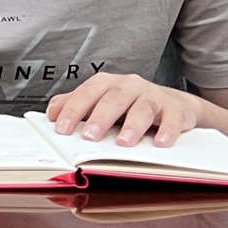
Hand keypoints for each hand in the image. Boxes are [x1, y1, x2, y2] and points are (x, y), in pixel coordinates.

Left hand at [47, 73, 204, 147]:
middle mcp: (130, 85)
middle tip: (90, 137)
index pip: (86, 94)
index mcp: (107, 83)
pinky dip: (167, 130)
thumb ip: (75, 104)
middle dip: (100, 118)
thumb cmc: (128, 104)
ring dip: (132, 126)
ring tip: (122, 143)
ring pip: (142, 108)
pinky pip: (173, 118)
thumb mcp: (100, 102)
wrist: (172, 103)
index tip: (62, 129)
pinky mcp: (176, 108)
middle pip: (113, 99)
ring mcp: (154, 95)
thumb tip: (52, 113)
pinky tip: (161, 143)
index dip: (73, 110)